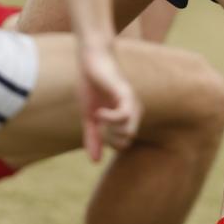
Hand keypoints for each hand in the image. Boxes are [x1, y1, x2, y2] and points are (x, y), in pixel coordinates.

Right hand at [77, 46, 141, 160]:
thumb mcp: (89, 117)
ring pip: (129, 131)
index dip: (108, 143)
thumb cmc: (92, 86)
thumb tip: (95, 162)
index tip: (96, 129)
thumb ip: (93, 137)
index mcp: (127, 117)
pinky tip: (99, 112)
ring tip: (98, 116)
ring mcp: (131, 101)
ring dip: (110, 129)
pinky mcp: (125, 92)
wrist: (92, 61)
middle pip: (127, 139)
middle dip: (109, 138)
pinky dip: (109, 118)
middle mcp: (133, 110)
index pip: (124, 144)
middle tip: (97, 124)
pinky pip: (124, 115)